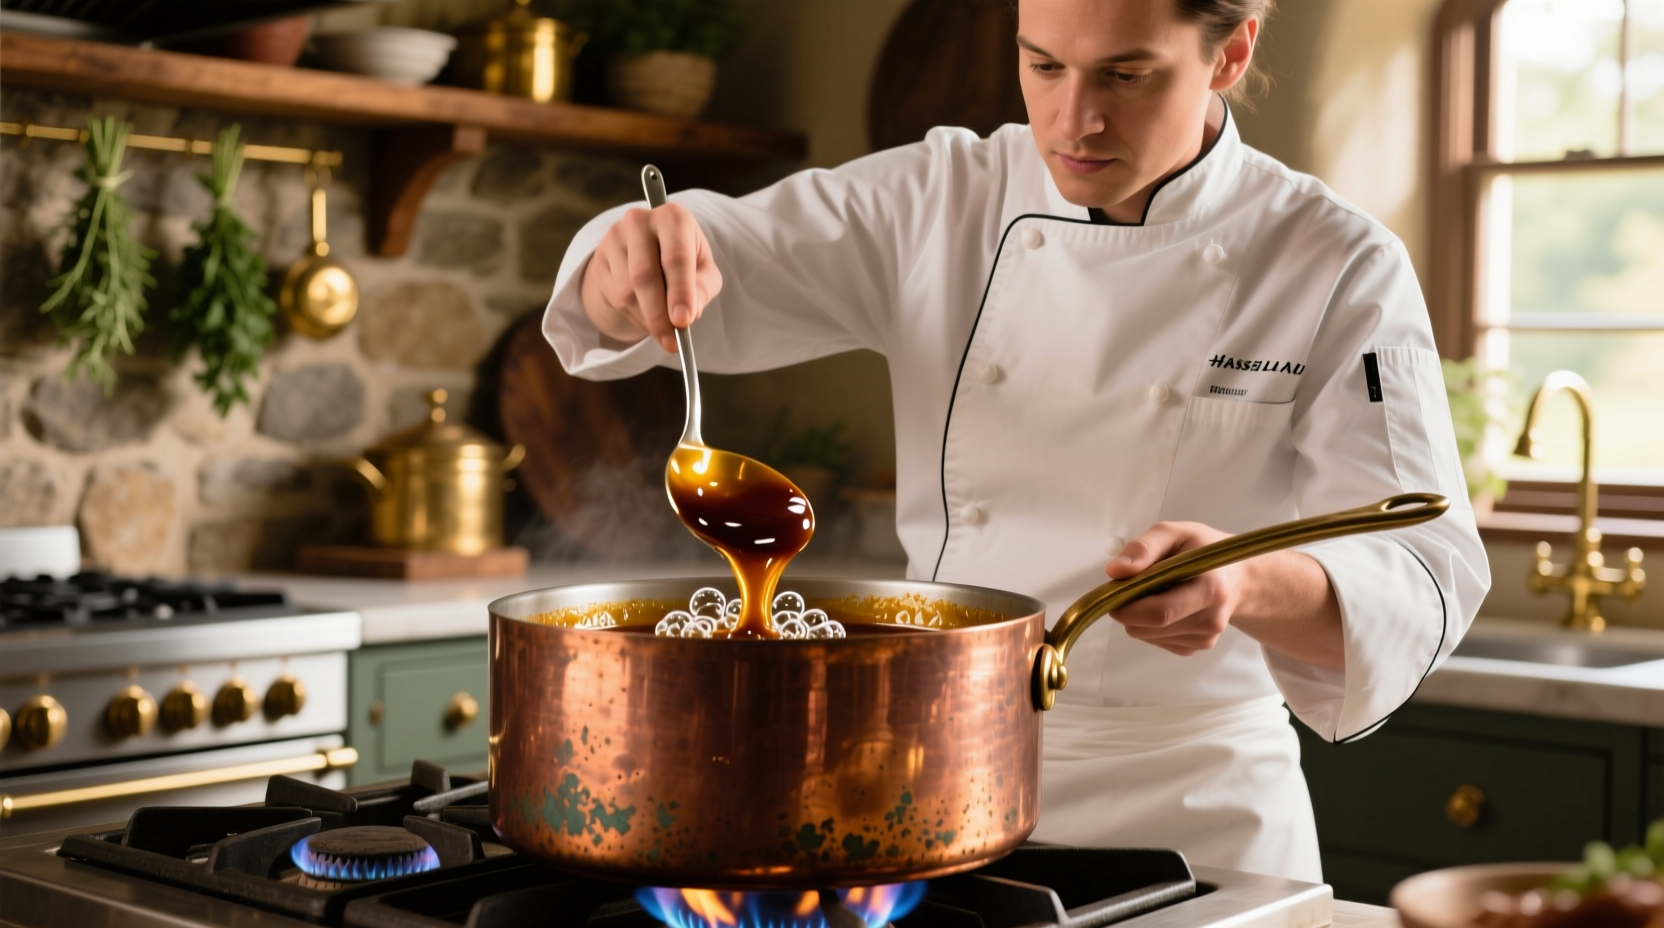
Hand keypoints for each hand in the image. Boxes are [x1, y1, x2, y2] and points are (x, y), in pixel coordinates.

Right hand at [580, 203, 721, 352]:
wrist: (648, 251)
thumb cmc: (684, 261)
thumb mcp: (704, 272)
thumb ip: (703, 289)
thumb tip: (690, 314)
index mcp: (673, 218)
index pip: (676, 258)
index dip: (680, 292)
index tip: (684, 321)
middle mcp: (640, 221)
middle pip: (645, 276)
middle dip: (659, 315)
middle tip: (671, 342)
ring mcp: (615, 238)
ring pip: (627, 292)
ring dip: (647, 319)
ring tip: (663, 328)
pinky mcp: (599, 257)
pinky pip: (615, 297)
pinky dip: (634, 315)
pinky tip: (646, 314)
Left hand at [1104, 522, 1344, 668]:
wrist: (1237, 575)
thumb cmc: (1203, 549)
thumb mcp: (1175, 533)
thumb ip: (1144, 548)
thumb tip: (1115, 572)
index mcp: (1210, 589)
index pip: (1160, 612)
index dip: (1127, 605)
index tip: (1113, 590)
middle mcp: (1211, 621)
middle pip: (1148, 627)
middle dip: (1128, 608)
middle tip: (1131, 585)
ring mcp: (1206, 638)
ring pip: (1147, 635)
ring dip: (1138, 616)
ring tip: (1157, 590)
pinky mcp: (1198, 646)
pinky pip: (1156, 640)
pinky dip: (1150, 625)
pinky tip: (1167, 604)